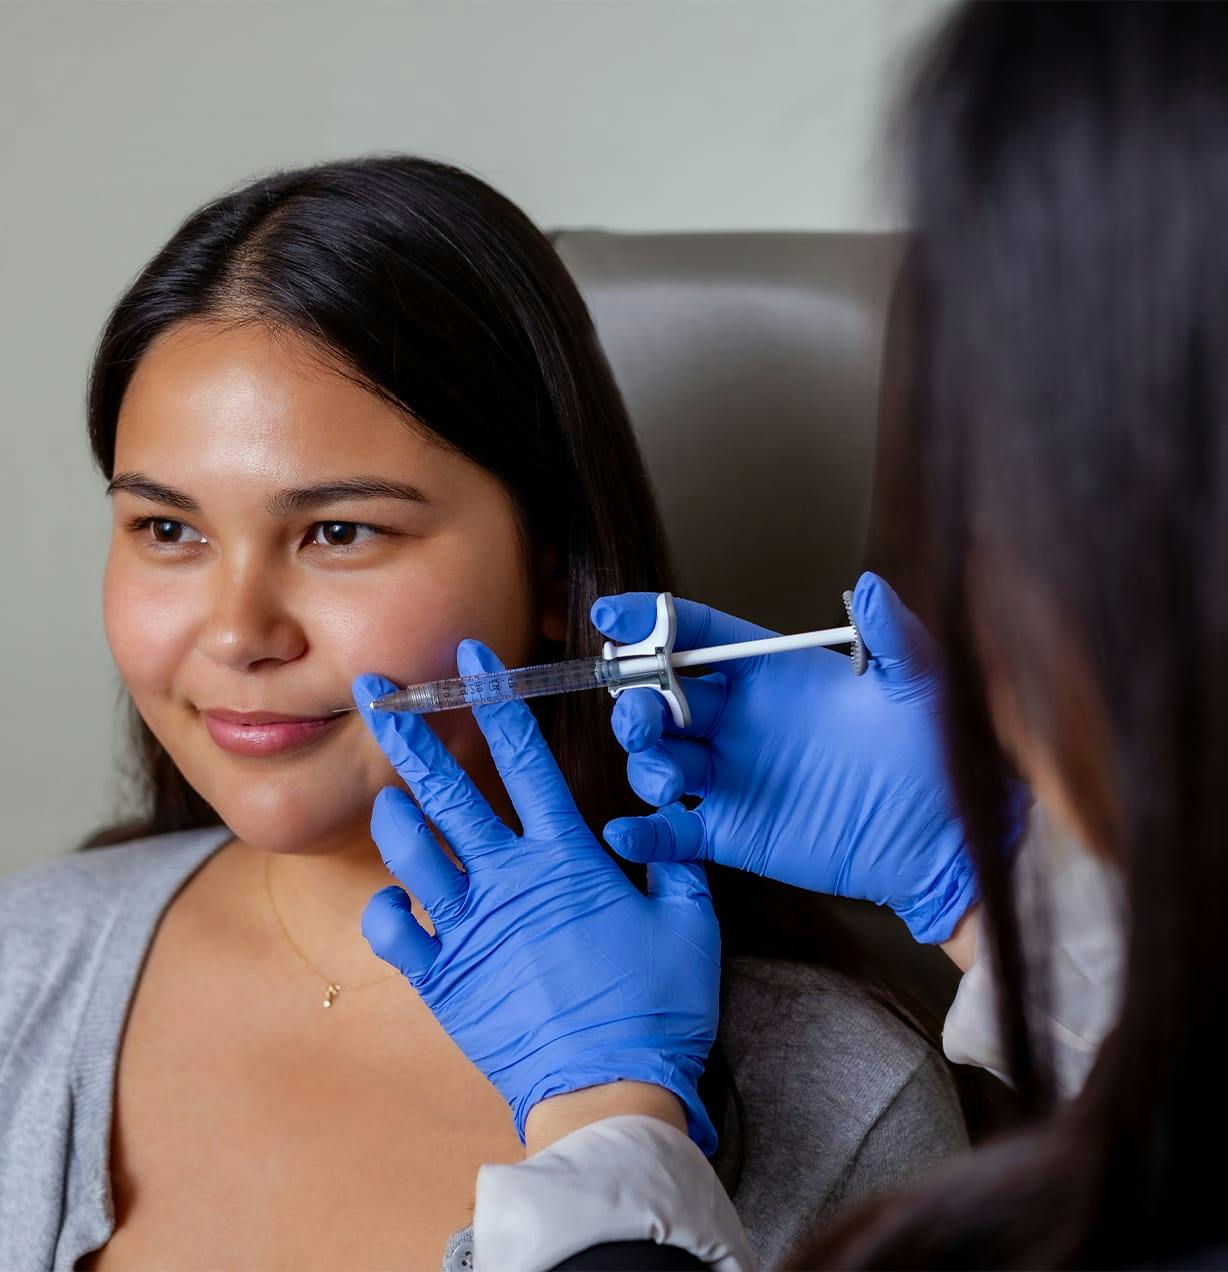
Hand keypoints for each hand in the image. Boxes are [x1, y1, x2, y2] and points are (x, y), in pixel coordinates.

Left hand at [352, 641, 719, 1153]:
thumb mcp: (690, 923)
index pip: (525, 759)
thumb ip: (673, 864)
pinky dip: (388, 910)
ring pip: (413, 851)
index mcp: (567, 858)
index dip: (497, 701)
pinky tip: (397, 901)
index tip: (472, 659)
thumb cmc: (657, 1007)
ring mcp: (470, 928)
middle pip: (449, 790)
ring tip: (389, 797)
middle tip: (376, 695)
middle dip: (411, 734)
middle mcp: (509, 880)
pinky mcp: (444, 979)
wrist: (611, 1091)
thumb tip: (661, 825)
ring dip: (397, 818)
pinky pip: (395, 932)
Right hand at [593, 571, 991, 944]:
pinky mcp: (730, 830)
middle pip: (659, 696)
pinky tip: (626, 832)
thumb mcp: (920, 684)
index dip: (648, 621)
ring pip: (655, 757)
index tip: (611, 614)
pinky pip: (672, 831)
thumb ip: (893, 635)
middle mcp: (738, 718)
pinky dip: (642, 833)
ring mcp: (729, 775)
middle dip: (635, 700)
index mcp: (770, 671)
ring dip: (643, 760)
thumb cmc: (938, 748)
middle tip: (643, 717)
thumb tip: (872, 583)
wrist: (946, 836)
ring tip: (668, 777)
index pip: (695, 635)